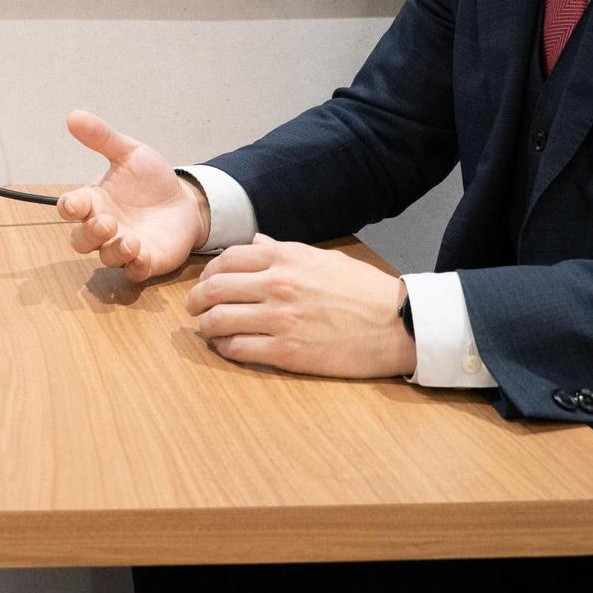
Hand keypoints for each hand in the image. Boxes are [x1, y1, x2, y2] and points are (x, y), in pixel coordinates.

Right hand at [56, 110, 207, 280]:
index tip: (76, 203)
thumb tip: (74, 115)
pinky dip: (135, 267)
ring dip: (113, 251)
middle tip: (107, 222)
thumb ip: (102, 138)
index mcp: (94, 201)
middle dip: (89, 234)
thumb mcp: (129, 153)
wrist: (185, 200)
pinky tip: (142, 256)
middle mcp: (104, 227)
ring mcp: (123, 246)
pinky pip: (133, 271)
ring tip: (130, 241)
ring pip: (106, 258)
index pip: (70, 208)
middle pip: (81, 240)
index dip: (69, 207)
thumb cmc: (150, 179)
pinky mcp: (146, 262)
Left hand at [187, 235, 415, 378]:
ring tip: (208, 330)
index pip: (226, 260)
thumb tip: (255, 241)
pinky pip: (238, 349)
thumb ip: (282, 250)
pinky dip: (226, 349)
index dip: (207, 273)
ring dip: (206, 326)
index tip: (204, 283)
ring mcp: (280, 319)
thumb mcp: (322, 258)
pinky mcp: (287, 351)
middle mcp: (277, 285)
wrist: (398, 324)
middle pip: (214, 289)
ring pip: (218, 320)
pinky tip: (228, 348)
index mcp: (285, 258)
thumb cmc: (363, 290)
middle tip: (194, 308)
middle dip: (196, 300)